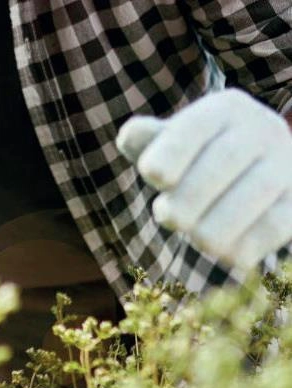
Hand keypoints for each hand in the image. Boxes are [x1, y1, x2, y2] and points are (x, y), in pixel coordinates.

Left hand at [116, 89, 291, 270]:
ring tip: (196, 240)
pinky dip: (252, 242)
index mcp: (223, 109)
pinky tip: (228, 256)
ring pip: (259, 188)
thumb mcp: (171, 144)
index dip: (171, 152)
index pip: (196, 125)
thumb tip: (131, 136)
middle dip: (192, 194)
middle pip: (226, 157)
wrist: (253, 172)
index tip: (153, 177)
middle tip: (169, 218)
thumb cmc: (197, 158)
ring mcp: (286, 161)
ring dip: (221, 222)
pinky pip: (280, 220)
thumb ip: (148, 141)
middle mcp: (261, 128)